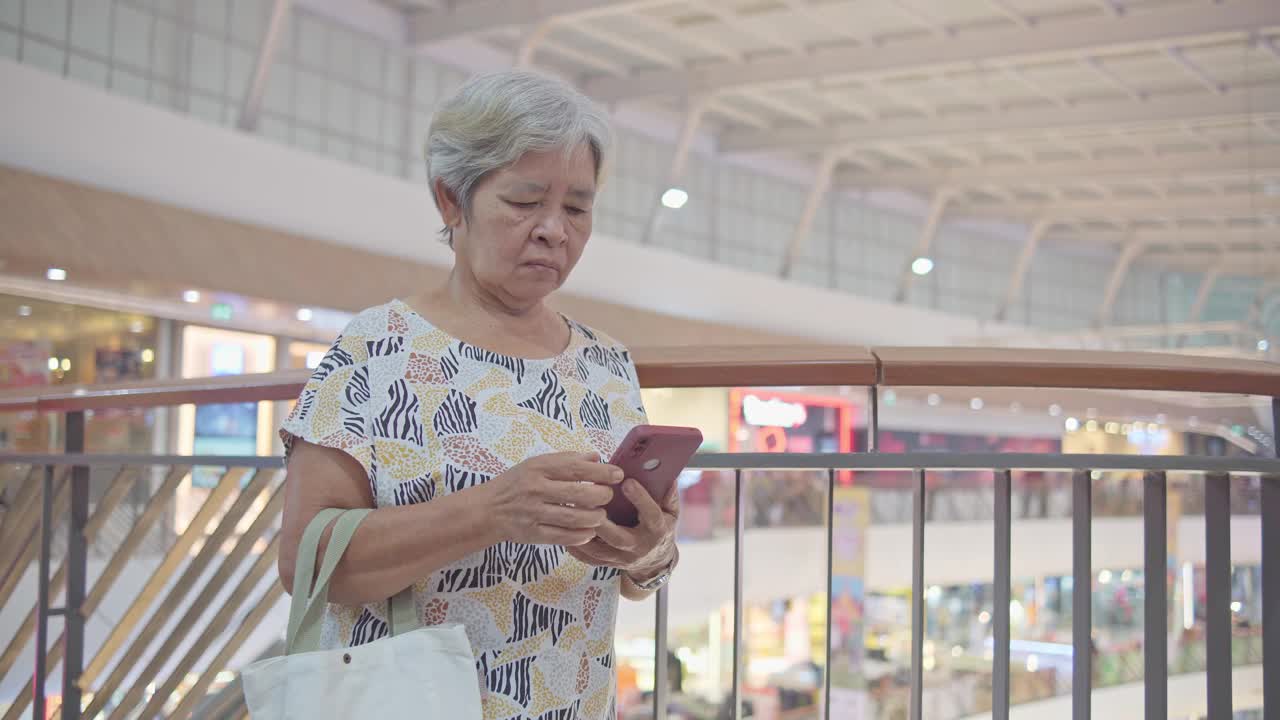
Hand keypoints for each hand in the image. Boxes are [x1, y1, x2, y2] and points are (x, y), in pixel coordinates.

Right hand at [480, 452, 621, 545]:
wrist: (487, 509)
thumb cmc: (517, 483)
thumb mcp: (536, 464)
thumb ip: (566, 460)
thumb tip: (596, 457)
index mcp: (538, 468)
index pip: (576, 468)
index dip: (601, 471)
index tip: (618, 474)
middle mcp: (536, 489)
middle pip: (578, 493)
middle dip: (601, 495)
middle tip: (609, 496)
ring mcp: (533, 513)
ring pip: (573, 517)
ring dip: (594, 517)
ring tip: (601, 515)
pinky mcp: (532, 534)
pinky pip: (562, 537)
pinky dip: (580, 535)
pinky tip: (589, 531)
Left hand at [566, 478, 678, 578]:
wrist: (654, 560)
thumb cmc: (661, 528)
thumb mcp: (671, 512)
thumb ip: (668, 494)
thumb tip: (667, 475)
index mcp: (657, 531)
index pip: (651, 515)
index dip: (640, 498)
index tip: (627, 481)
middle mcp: (638, 547)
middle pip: (618, 537)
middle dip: (602, 521)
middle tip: (588, 500)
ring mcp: (622, 558)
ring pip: (599, 550)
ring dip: (583, 533)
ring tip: (570, 512)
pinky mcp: (608, 563)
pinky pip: (589, 558)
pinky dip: (575, 547)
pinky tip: (564, 531)